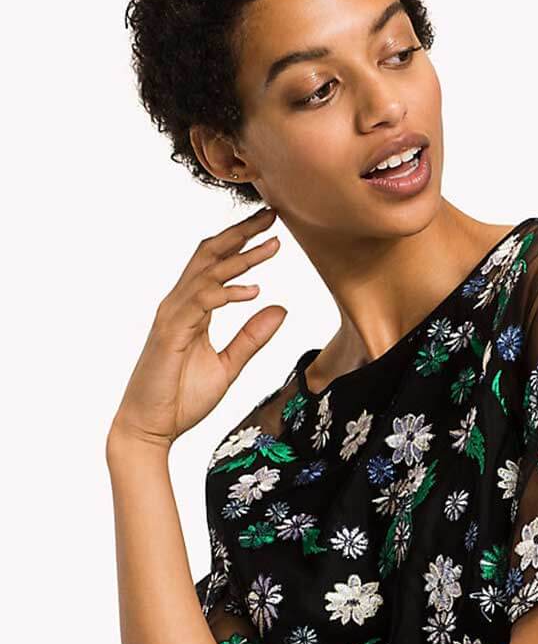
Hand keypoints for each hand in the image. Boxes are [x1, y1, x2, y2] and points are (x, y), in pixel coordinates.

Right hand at [109, 205, 285, 450]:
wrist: (151, 428)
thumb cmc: (181, 398)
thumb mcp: (228, 365)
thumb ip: (252, 338)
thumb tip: (280, 309)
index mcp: (192, 309)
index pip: (216, 264)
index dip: (242, 243)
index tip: (272, 229)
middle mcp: (178, 305)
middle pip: (209, 254)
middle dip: (240, 233)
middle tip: (272, 215)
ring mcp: (172, 316)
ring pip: (207, 273)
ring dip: (241, 259)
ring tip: (272, 247)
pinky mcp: (170, 333)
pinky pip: (201, 302)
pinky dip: (227, 292)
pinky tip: (253, 292)